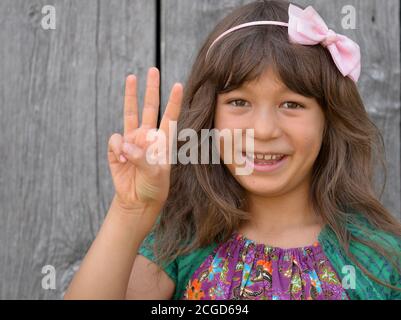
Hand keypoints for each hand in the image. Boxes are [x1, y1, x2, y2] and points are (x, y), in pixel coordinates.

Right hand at [108, 67, 182, 215]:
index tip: (178, 85)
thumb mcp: (155, 175)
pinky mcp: (117, 150)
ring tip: (131, 77)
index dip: (173, 102)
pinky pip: (115, 141)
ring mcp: (132, 141)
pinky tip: (121, 161)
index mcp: (162, 142)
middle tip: (153, 70)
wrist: (137, 201)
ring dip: (130, 95)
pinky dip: (117, 149)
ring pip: (130, 113)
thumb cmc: (153, 188)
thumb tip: (125, 145)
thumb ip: (142, 158)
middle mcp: (147, 137)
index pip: (170, 117)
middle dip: (151, 89)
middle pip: (150, 108)